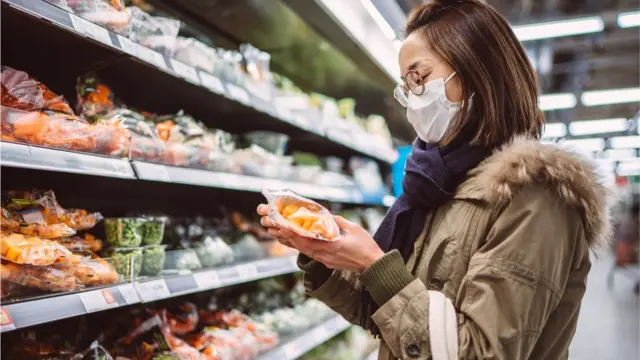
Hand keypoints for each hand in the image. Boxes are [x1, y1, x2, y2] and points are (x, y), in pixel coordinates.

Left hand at [257, 204, 383, 271]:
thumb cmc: (365, 246)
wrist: (372, 265)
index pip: (305, 239)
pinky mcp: (328, 262)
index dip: (291, 232)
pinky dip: (301, 247)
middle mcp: (323, 254)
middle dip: (286, 236)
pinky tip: (296, 242)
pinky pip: (311, 253)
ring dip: (291, 242)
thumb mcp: (353, 228)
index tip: (280, 225)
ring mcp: (325, 260)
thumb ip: (338, 222)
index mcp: (329, 246)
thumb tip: (326, 215)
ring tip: (279, 234)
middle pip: (300, 245)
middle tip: (273, 227)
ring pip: (304, 250)